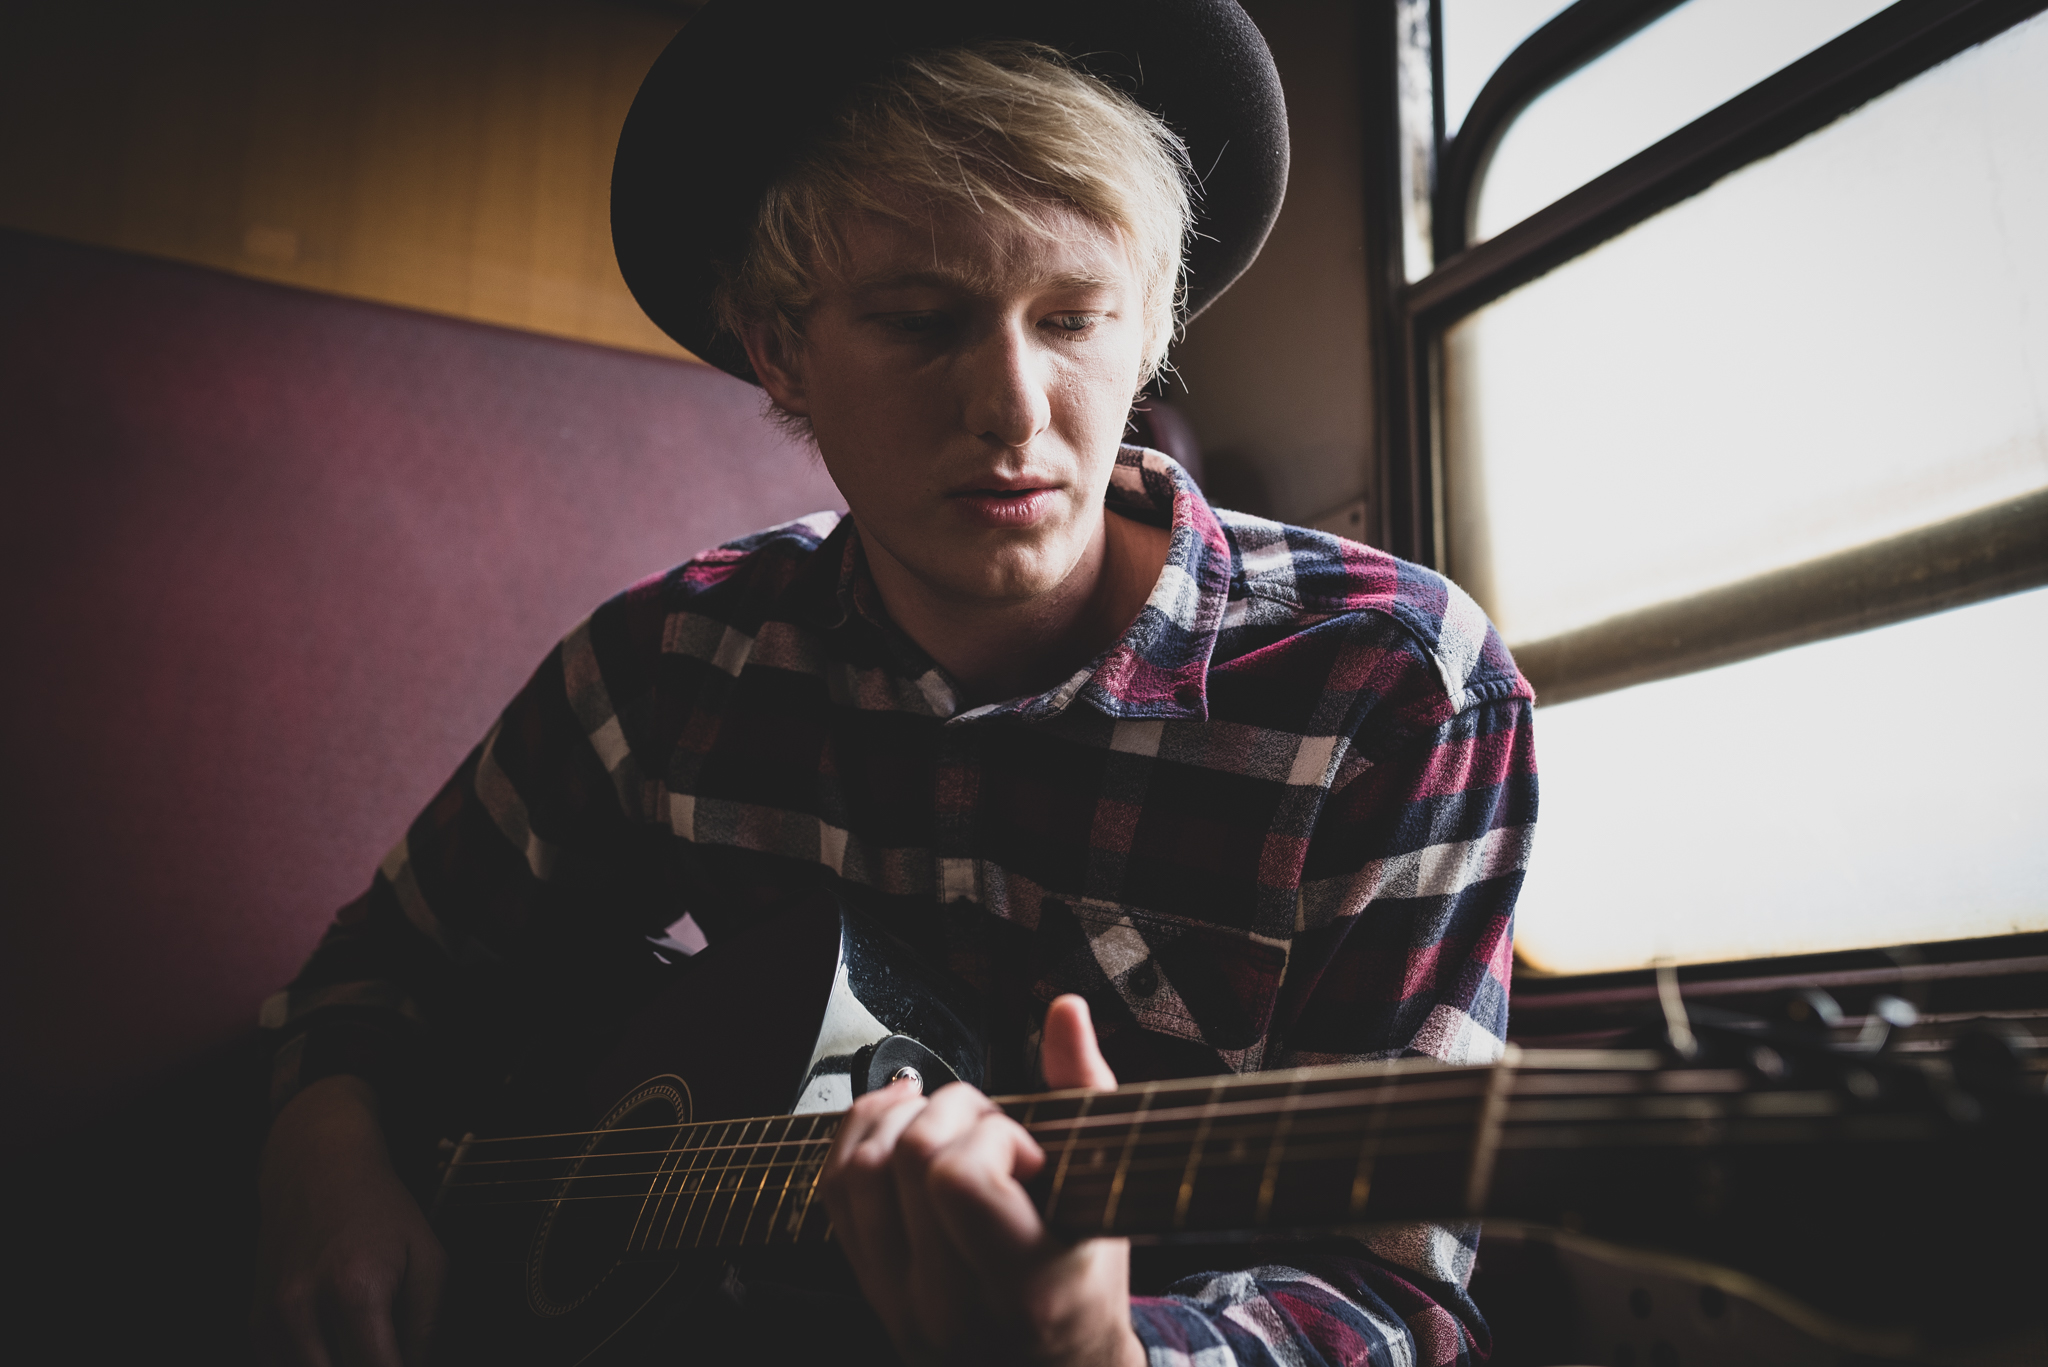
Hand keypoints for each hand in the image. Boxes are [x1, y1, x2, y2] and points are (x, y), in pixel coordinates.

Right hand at [253, 1075, 446, 1365]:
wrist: (318, 1166)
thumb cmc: (379, 1209)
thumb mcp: (428, 1257)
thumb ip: (427, 1325)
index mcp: (356, 1289)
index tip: (407, 1364)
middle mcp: (303, 1306)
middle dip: (367, 1365)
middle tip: (384, 1349)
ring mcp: (273, 1315)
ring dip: (337, 1362)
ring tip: (362, 1339)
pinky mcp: (256, 1321)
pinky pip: (282, 1364)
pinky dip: (313, 1361)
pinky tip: (334, 1342)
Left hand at [821, 994, 1144, 1366]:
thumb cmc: (1087, 1283)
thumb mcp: (1104, 1196)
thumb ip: (1083, 1090)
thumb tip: (1065, 1008)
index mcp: (1021, 1291)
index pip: (958, 1181)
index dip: (989, 1138)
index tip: (1026, 1153)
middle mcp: (945, 1305)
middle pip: (905, 1161)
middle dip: (952, 1113)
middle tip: (992, 1129)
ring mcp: (896, 1300)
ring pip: (856, 1173)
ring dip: (900, 1118)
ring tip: (949, 1122)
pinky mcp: (866, 1287)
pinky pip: (834, 1191)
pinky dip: (861, 1135)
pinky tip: (903, 1119)